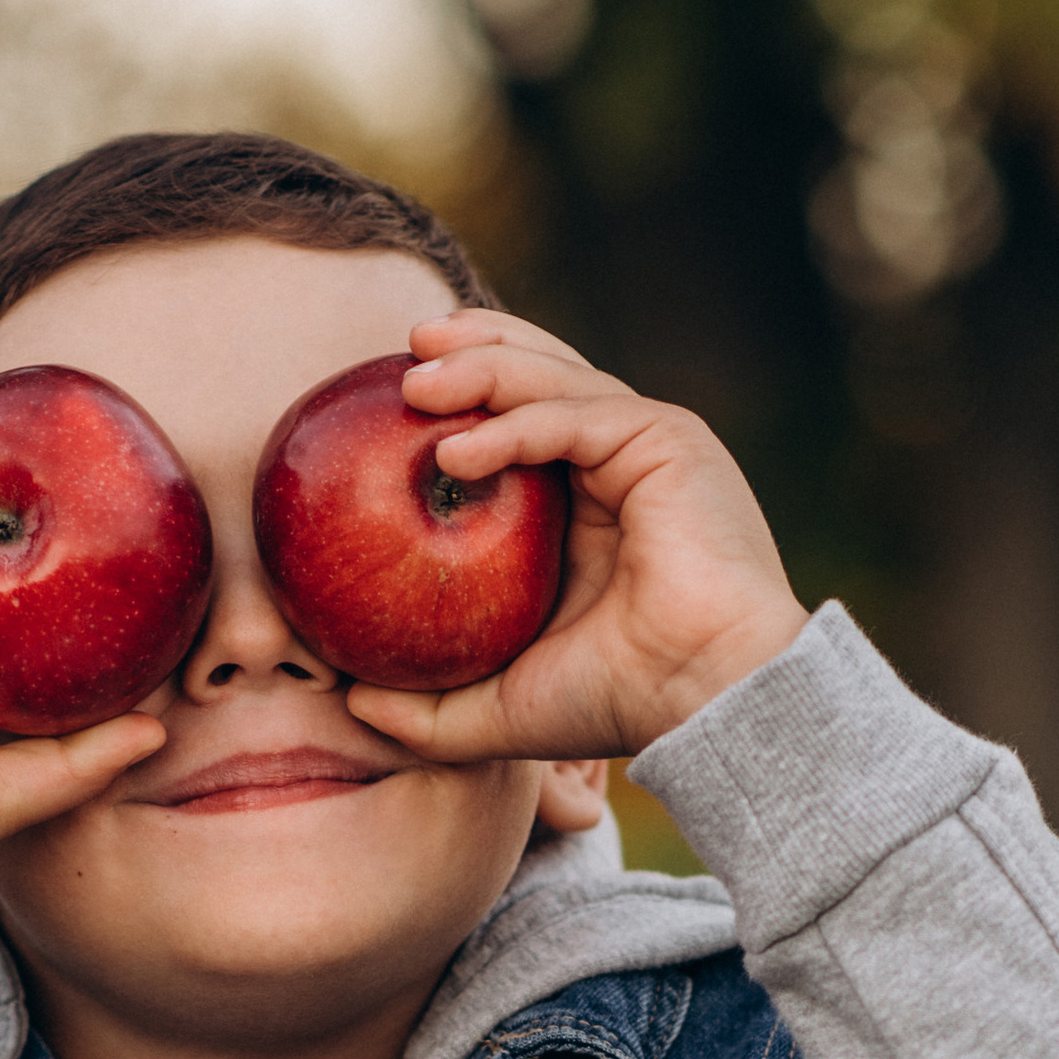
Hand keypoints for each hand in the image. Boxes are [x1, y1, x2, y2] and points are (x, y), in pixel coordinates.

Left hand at [344, 316, 805, 765]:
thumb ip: (429, 706)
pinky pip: (574, 415)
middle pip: (538, 376)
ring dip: (481, 368)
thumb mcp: (500, 709)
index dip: (463, 395)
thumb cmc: (621, 703)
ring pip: (555, 379)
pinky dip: (513, 425)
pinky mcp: (668, 441)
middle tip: (405, 349)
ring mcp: (647, 445)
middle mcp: (619, 463)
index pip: (520, 421)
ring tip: (413, 381)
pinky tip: (457, 449)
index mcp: (588, 505)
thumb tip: (350, 703)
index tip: (391, 397)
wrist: (709, 702)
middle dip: (471, 349)